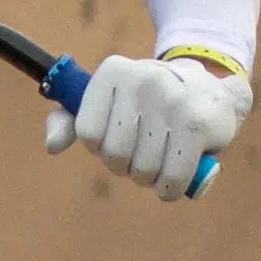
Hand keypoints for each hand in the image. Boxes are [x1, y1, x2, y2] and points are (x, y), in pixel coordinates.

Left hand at [45, 53, 251, 201]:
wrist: (209, 93)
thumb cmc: (147, 103)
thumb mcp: (107, 101)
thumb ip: (69, 120)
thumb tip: (51, 146)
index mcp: (112, 71)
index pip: (86, 133)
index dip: (100, 147)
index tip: (116, 137)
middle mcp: (141, 79)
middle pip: (113, 154)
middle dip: (125, 166)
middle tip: (141, 154)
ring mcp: (171, 100)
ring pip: (142, 169)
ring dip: (149, 179)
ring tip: (160, 160)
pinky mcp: (196, 124)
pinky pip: (171, 178)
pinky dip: (169, 189)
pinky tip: (173, 181)